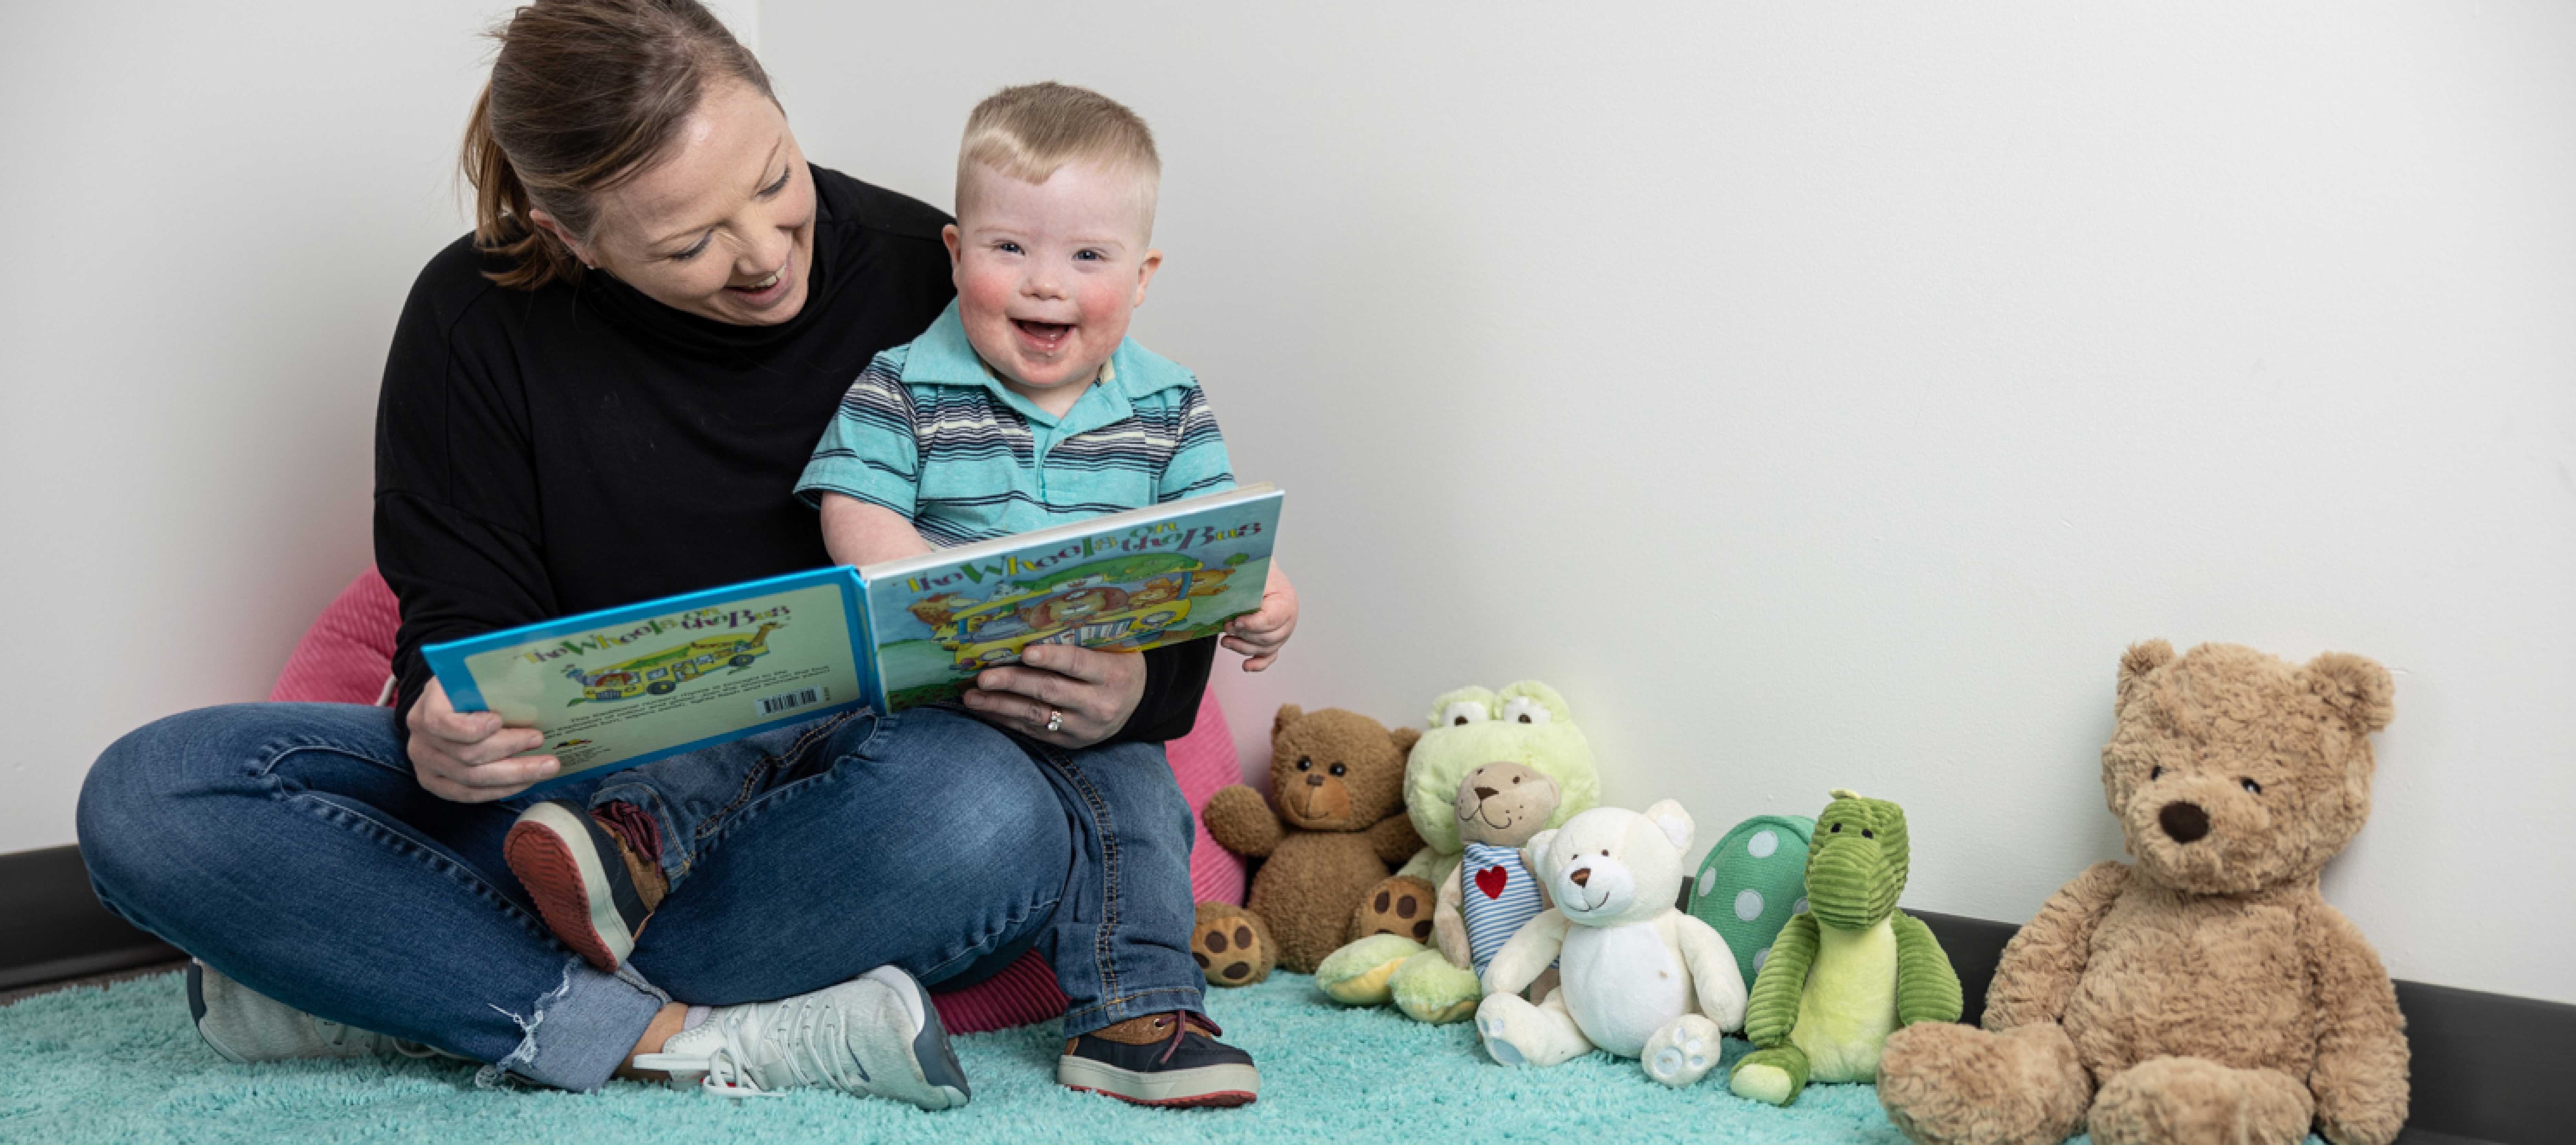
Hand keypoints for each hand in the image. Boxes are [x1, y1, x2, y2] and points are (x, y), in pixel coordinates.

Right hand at [406, 677, 558, 801]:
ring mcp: (425, 764)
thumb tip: (537, 686)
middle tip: (540, 740)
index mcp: (427, 706)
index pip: (441, 722)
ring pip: (471, 778)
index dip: (470, 727)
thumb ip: (496, 682)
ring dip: (514, 774)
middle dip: (508, 749)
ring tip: (545, 766)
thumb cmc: (469, 691)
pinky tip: (526, 782)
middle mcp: (420, 738)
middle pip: (465, 754)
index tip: (499, 721)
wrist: (448, 709)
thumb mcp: (476, 678)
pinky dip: (500, 790)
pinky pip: (468, 794)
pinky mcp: (434, 782)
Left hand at [961, 642, 1146, 748]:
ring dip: (1000, 705)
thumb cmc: (1118, 663)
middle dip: (1013, 683)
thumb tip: (1033, 624)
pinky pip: (1034, 731)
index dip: (1052, 657)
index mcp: (1112, 675)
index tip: (1025, 651)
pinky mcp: (1070, 742)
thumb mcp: (1114, 648)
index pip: (1078, 664)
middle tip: (984, 676)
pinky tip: (987, 709)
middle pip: (1050, 691)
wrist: (1139, 702)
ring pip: (1036, 715)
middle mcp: (1099, 705)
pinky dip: (1007, 719)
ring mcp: (1084, 727)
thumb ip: (1082, 640)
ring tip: (972, 696)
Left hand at [1222, 563, 1297, 670]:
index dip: (1252, 624)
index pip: (1271, 620)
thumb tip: (1231, 604)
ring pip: (1264, 649)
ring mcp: (1282, 635)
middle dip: (1244, 635)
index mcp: (1286, 603)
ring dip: (1242, 647)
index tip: (1236, 621)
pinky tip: (1245, 666)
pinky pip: (1269, 657)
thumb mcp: (1258, 578)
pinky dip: (1257, 664)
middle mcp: (1288, 622)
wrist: (1268, 578)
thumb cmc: (1262, 576)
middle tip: (1226, 627)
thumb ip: (1249, 591)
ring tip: (1225, 641)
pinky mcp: (1274, 642)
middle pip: (1266, 638)